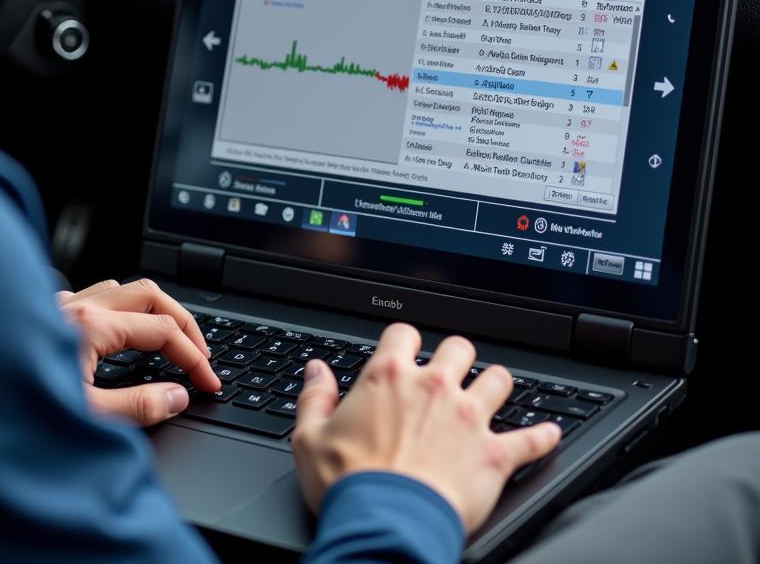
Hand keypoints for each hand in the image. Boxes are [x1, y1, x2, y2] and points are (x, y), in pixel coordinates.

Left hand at [57, 278, 220, 426]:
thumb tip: (176, 397)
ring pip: (123, 290)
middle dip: (182, 324)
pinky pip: (96, 297)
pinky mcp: (48, 317)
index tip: (208, 382)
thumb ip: (136, 407)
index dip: (193, 357)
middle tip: (199, 355)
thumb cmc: (15, 413)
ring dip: (153, 311)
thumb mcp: (84, 417)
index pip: (162, 330)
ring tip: (169, 340)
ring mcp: (62, 307)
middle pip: (150, 295)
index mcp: (91, 326)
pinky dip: (122, 310)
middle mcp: (78, 307)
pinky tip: (123, 331)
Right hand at [292, 323, 560, 532]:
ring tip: (492, 391)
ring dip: (496, 384)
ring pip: (498, 379)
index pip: (403, 333)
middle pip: (458, 347)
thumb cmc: (348, 484)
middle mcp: (433, 388)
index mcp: (388, 377)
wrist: (385, 525)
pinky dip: (542, 437)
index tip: (402, 352)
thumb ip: (315, 397)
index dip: (403, 340)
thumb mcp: (310, 438)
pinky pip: (530, 439)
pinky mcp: (494, 455)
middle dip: (456, 356)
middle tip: (450, 372)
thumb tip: (316, 370)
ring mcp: (468, 418)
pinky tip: (549, 433)